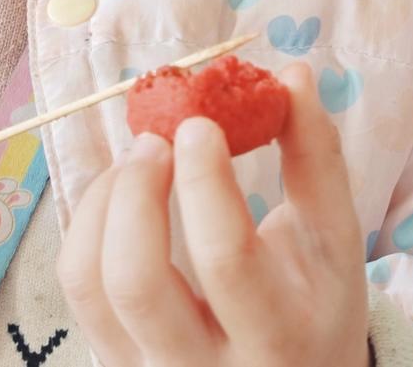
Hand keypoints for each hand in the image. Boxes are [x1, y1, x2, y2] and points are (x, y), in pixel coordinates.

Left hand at [57, 62, 368, 366]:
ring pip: (91, 284)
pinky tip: (122, 193)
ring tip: (138, 160)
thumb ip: (315, 156)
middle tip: (155, 139)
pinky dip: (89, 223)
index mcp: (278, 335)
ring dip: (104, 202)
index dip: (204, 181)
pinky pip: (78, 287)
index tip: (199, 122)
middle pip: (136, 282)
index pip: (225, 259)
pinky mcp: (116, 359)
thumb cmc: (318, 303)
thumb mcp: (334, 239)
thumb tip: (293, 73)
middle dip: (136, 192)